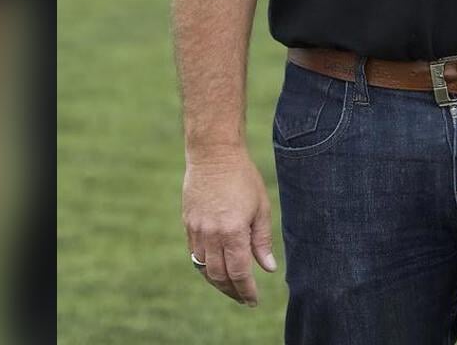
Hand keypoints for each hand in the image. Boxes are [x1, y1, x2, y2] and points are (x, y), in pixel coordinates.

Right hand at [182, 147, 276, 306]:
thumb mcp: (260, 208)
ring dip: (217, 282)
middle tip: (243, 299)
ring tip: (231, 288)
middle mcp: (211, 235)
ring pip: (203, 269)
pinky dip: (205, 267)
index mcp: (233, 231)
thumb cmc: (243, 178)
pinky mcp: (188, 224)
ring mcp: (197, 230)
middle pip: (219, 276)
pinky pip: (194, 254)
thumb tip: (269, 268)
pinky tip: (216, 269)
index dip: (246, 291)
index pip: (239, 273)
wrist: (213, 155)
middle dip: (232, 292)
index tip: (254, 301)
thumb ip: (262, 241)